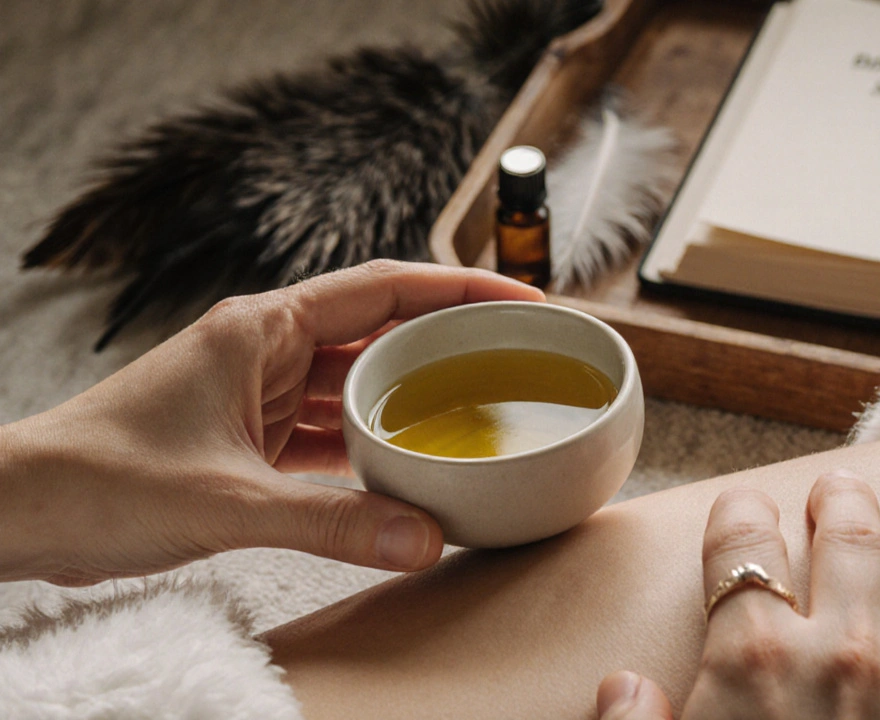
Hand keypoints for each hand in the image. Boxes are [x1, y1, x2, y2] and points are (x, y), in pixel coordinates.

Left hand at [0, 260, 543, 584]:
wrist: (22, 511)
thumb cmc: (99, 479)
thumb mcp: (227, 501)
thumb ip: (331, 522)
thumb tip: (426, 541)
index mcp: (264, 327)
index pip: (385, 288)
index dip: (461, 291)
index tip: (524, 303)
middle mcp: (268, 349)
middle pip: (382, 331)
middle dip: (450, 344)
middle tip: (519, 363)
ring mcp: (261, 394)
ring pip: (361, 384)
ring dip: (415, 399)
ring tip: (482, 414)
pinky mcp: (252, 439)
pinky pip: (334, 433)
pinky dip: (374, 447)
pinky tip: (414, 468)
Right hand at [596, 473, 879, 718]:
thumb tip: (625, 684)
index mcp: (746, 662)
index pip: (739, 555)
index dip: (737, 520)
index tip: (739, 508)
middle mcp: (825, 648)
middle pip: (825, 544)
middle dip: (822, 505)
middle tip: (824, 487)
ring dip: (875, 515)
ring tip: (865, 488)